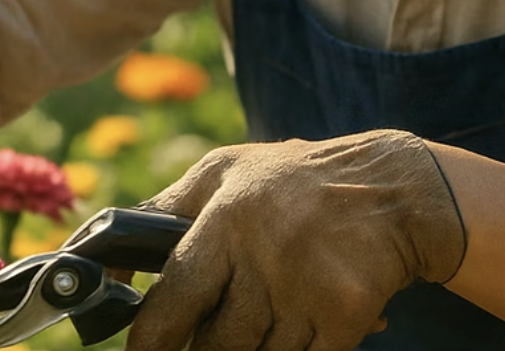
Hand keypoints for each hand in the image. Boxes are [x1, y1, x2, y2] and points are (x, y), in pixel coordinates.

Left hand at [127, 130, 464, 350]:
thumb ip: (164, 208)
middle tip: (191, 347)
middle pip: (213, 342)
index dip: (150, 338)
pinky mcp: (343, 319)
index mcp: (228, 215)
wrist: (391, 189)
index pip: (176, 293)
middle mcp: (265, 254)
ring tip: (251, 319)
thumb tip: (113, 261)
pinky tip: (290, 328)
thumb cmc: (290, 180)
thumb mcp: (224, 170)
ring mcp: (307, 290)